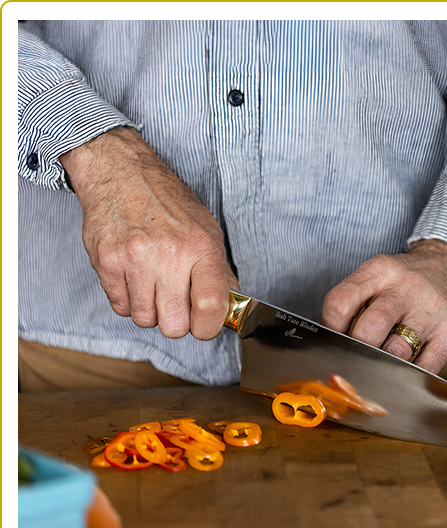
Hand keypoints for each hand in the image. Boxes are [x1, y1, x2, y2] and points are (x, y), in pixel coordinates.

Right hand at [59, 126, 238, 339]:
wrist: (120, 172)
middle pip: (175, 325)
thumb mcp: (206, 229)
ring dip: (150, 310)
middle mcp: (170, 254)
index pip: (211, 307)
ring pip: (145, 320)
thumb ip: (219, 271)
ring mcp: (135, 259)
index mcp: (201, 247)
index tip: (205, 324)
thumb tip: (230, 307)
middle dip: (176, 321)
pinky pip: (120, 307)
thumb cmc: (166, 201)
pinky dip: (128, 300)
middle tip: (175, 302)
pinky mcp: (107, 262)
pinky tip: (133, 277)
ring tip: (152, 283)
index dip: (209, 327)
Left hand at [321, 239, 446, 372]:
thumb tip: (331, 343)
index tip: (335, 340)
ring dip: (385, 363)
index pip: (340, 303)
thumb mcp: (381, 275)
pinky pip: (425, 367)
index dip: (331, 329)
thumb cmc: (410, 279)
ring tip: (386, 358)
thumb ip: (357, 302)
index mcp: (380, 270)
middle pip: (368, 329)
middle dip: (357, 351)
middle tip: (358, 356)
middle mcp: (406, 286)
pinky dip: (410, 375)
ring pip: (396, 351)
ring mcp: (432, 309)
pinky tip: (406, 368)